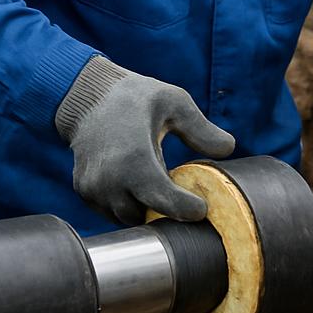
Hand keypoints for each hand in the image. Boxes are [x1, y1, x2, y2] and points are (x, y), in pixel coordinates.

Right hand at [56, 56, 234, 223]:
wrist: (87, 95)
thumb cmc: (134, 96)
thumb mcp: (174, 102)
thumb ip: (201, 129)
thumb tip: (229, 149)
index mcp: (134, 160)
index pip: (165, 202)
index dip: (187, 210)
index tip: (202, 209)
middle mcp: (109, 180)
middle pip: (147, 215)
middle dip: (167, 209)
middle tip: (184, 195)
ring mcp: (93, 189)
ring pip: (128, 217)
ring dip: (146, 207)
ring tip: (161, 184)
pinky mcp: (84, 191)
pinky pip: (112, 210)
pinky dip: (128, 202)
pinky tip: (139, 182)